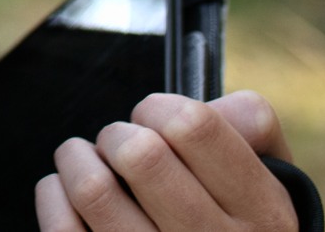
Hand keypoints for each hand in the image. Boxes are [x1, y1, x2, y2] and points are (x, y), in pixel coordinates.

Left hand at [36, 90, 296, 231]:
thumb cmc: (235, 223)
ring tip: (87, 161)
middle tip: (120, 143)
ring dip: (78, 159)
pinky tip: (69, 193)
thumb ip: (250, 129)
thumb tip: (217, 105)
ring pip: (94, 189)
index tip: (153, 117)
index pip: (196, 127)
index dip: (160, 107)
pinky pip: (64, 227)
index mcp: (263, 215)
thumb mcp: (270, 181)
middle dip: (117, 134)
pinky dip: (55, 194)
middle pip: (140, 155)